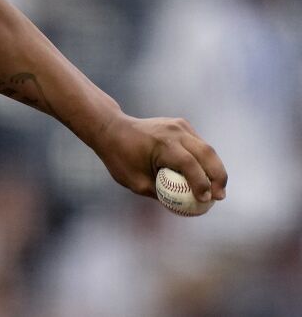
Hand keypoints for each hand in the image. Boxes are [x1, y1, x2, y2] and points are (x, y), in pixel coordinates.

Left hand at [93, 114, 226, 203]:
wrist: (112, 129)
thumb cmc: (120, 158)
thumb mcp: (136, 182)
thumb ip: (160, 193)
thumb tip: (184, 206)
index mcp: (162, 144)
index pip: (189, 164)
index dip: (200, 184)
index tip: (205, 201)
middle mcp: (174, 131)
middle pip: (207, 153)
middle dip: (218, 177)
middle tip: (220, 197)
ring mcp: (180, 126)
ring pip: (207, 148)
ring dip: (215, 169)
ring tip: (217, 190)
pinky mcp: (182, 125)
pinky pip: (199, 144)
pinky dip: (206, 160)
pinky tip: (205, 176)